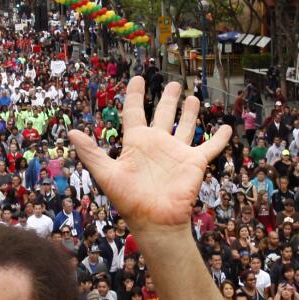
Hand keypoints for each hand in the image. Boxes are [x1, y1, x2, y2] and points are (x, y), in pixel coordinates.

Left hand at [69, 79, 230, 232]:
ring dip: (189, 113)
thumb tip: (71, 132)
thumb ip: (92, 153)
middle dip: (168, 99)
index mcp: (136, 143)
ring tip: (193, 97)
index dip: (134, 95)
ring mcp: (177, 152)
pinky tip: (227, 127)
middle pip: (163, 114)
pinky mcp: (194, 162)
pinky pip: (210, 147)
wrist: (155, 221)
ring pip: (185, 126)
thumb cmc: (130, 200)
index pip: (134, 112)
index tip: (137, 78)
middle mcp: (157, 144)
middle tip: (173, 84)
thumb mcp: (107, 174)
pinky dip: (219, 138)